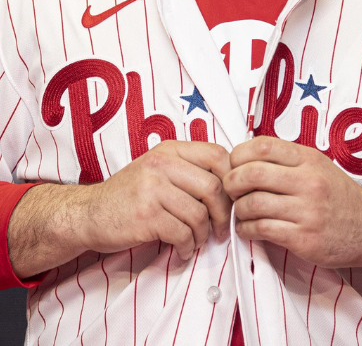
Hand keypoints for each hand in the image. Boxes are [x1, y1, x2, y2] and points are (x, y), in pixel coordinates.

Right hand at [81, 140, 231, 258]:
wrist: (89, 213)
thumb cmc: (129, 194)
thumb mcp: (157, 169)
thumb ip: (188, 170)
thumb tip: (229, 186)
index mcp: (169, 150)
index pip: (218, 155)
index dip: (231, 179)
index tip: (231, 199)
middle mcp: (162, 164)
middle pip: (214, 187)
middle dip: (223, 214)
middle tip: (220, 229)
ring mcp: (152, 188)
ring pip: (199, 214)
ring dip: (203, 235)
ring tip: (196, 241)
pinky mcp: (146, 215)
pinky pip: (182, 234)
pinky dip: (187, 247)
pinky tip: (181, 250)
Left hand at [224, 136, 361, 295]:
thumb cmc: (337, 195)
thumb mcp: (318, 165)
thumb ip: (287, 159)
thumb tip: (245, 156)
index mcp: (308, 159)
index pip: (262, 146)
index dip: (239, 154)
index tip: (233, 164)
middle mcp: (308, 182)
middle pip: (252, 173)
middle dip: (232, 181)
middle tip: (230, 189)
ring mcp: (306, 211)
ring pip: (253, 203)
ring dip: (237, 208)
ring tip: (239, 210)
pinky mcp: (303, 238)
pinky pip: (261, 229)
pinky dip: (246, 229)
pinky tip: (247, 228)